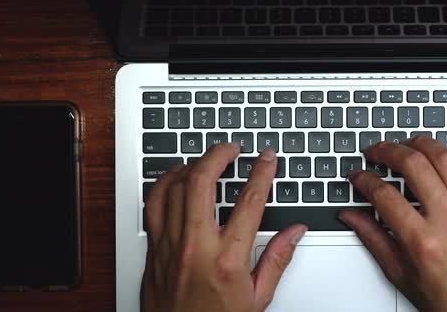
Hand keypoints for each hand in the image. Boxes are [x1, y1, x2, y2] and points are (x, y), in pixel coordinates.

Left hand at [141, 144, 307, 311]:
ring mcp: (170, 244)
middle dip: (219, 154)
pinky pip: (153, 203)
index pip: (249, 201)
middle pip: (202, 181)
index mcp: (227, 259)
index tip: (267, 159)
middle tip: (232, 148)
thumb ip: (277, 259)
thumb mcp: (257, 297)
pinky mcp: (154, 248)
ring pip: (175, 187)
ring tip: (207, 160)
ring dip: (193, 165)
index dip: (261, 172)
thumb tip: (294, 232)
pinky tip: (176, 177)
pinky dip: (165, 183)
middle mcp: (196, 246)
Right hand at [340, 127, 446, 311]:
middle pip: (413, 166)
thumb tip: (350, 215)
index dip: (364, 179)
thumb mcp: (400, 273)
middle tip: (376, 151)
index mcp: (422, 241)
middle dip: (387, 151)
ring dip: (421, 143)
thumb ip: (372, 238)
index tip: (358, 175)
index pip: (383, 195)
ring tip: (406, 143)